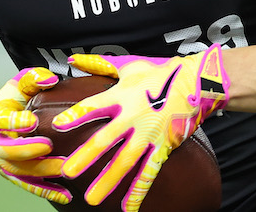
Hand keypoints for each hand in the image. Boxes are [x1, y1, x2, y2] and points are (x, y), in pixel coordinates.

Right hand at [0, 67, 71, 204]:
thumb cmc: (11, 103)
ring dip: (41, 172)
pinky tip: (65, 195)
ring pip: (20, 172)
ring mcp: (3, 163)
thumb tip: (51, 80)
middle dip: (27, 150)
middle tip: (48, 146)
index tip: (32, 121)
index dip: (14, 123)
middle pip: (7, 151)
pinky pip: (30, 186)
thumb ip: (32, 78)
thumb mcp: (17, 85)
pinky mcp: (16, 176)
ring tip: (63, 168)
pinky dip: (47, 191)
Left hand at [53, 45, 230, 210]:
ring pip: (125, 161)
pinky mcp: (163, 147)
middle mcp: (133, 116)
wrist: (198, 83)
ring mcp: (149, 134)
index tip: (58, 125)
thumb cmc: (160, 73)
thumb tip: (72, 59)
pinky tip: (127, 208)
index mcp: (122, 95)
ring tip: (92, 199)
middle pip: (106, 139)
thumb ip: (98, 65)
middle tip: (67, 172)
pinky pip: (149, 172)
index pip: (94, 106)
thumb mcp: (129, 65)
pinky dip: (139, 191)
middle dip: (86, 157)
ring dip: (108, 181)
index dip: (77, 115)